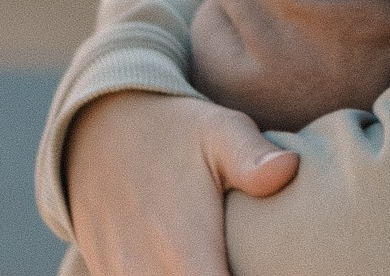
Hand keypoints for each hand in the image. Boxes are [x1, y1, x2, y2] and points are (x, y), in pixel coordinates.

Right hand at [64, 90, 299, 275]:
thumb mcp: (219, 130)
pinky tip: (196, 267)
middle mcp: (144, 272)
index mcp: (182, 246)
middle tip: (251, 266)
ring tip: (228, 266)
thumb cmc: (174, 131)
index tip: (276, 270)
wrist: (99, 128)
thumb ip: (252, 157)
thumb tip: (290, 169)